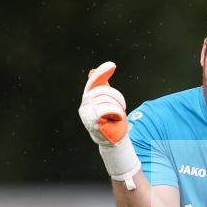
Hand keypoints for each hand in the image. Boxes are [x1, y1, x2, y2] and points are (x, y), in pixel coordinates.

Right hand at [77, 61, 140, 188]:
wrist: (113, 141)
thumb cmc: (112, 122)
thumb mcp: (109, 103)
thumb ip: (103, 88)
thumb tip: (93, 71)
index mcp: (88, 99)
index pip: (94, 83)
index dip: (102, 74)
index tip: (112, 66)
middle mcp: (84, 105)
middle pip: (103, 91)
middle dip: (117, 97)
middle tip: (121, 108)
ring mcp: (87, 113)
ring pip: (107, 99)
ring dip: (117, 107)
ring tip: (116, 116)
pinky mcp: (92, 121)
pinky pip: (108, 108)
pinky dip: (116, 113)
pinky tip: (115, 120)